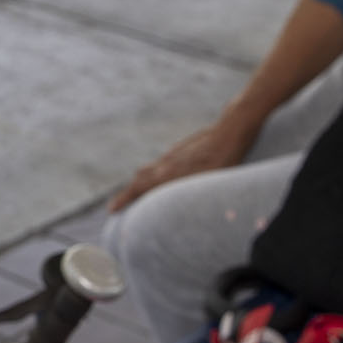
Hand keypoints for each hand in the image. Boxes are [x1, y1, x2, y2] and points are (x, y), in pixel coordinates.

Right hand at [109, 118, 256, 210]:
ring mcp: (173, 154)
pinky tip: (168, 175)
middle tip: (119, 203)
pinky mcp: (183, 148)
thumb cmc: (223, 160)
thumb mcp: (205, 184)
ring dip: (143, 181)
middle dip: (129, 192)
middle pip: (140, 178)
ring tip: (140, 190)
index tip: (111, 209)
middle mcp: (165, 164)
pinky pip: (164, 163)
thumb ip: (187, 196)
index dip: (123, 200)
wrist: (230, 131)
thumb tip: (176, 211)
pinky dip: (159, 172)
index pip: (138, 189)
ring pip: (151, 169)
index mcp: (167, 175)